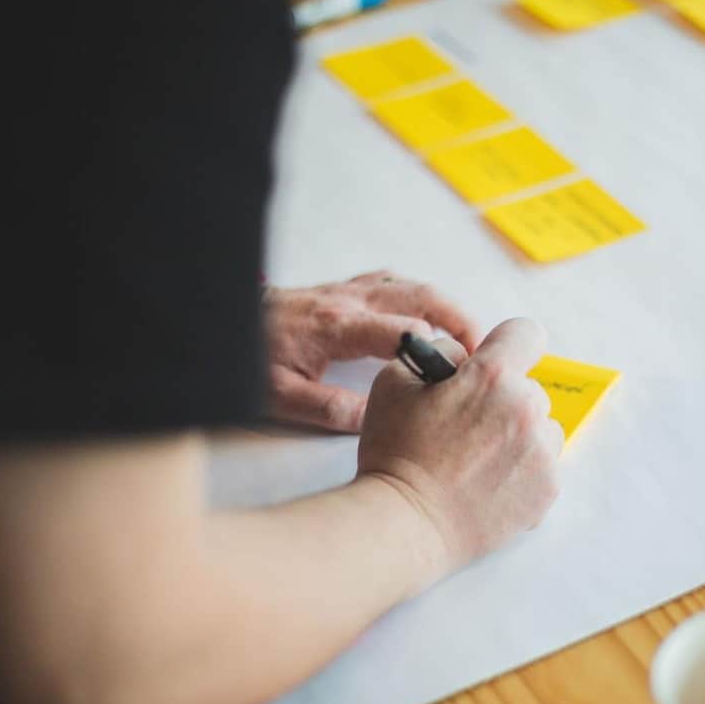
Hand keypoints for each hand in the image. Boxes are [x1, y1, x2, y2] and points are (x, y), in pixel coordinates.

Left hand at [264, 271, 481, 431]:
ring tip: (469, 336)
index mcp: (338, 325)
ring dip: (446, 306)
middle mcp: (349, 300)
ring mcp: (347, 289)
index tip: (461, 374)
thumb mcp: (278, 395)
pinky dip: (419, 296)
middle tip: (484, 349)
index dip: (440, 349)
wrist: (219, 319)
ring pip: (412, 285)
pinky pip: (393, 283)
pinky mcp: (343, 288)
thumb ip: (327, 409)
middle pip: (422, 295)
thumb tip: (375, 420)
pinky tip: (429, 315)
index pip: (405, 329)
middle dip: (460, 319)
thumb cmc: (250, 358)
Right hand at [357, 318, 564, 577]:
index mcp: (491, 377)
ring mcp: (541, 452)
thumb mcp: (396, 382)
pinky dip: (522, 471)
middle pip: (530, 388)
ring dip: (519, 436)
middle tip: (468, 427)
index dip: (506, 345)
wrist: (406, 523)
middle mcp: (525, 409)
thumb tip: (465, 356)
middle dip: (503, 400)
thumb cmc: (395, 454)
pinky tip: (488, 484)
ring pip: (542, 428)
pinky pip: (544, 465)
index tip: (493, 364)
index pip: (526, 334)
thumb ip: (437, 354)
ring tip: (478, 460)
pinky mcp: (547, 489)